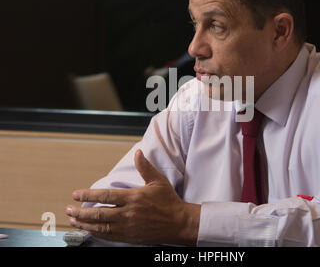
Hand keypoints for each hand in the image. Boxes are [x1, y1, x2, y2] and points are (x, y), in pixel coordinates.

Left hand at [65, 149, 199, 245]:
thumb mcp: (158, 181)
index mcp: (134, 198)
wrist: (178, 224)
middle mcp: (128, 214)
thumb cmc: (169, 202)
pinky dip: (96, 233)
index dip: (88, 195)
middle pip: (99, 213)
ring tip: (74, 220)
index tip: (76, 195)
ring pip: (100, 227)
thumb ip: (145, 167)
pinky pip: (108, 236)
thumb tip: (138, 153)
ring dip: (85, 223)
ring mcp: (128, 227)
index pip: (106, 196)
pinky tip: (89, 230)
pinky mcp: (129, 237)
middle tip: (69, 209)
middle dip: (81, 212)